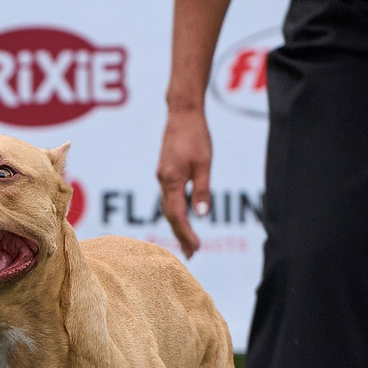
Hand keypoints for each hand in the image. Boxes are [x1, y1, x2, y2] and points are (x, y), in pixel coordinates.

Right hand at [156, 104, 213, 257]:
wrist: (182, 113)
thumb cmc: (196, 136)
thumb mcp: (204, 164)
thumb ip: (202, 189)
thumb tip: (201, 214)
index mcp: (171, 180)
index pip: (177, 215)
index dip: (186, 234)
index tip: (197, 249)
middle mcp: (163, 180)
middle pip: (169, 215)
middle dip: (181, 235)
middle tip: (192, 254)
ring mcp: (163, 176)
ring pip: (168, 207)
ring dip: (178, 225)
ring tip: (189, 242)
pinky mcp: (166, 171)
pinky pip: (168, 197)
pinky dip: (175, 212)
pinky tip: (183, 217)